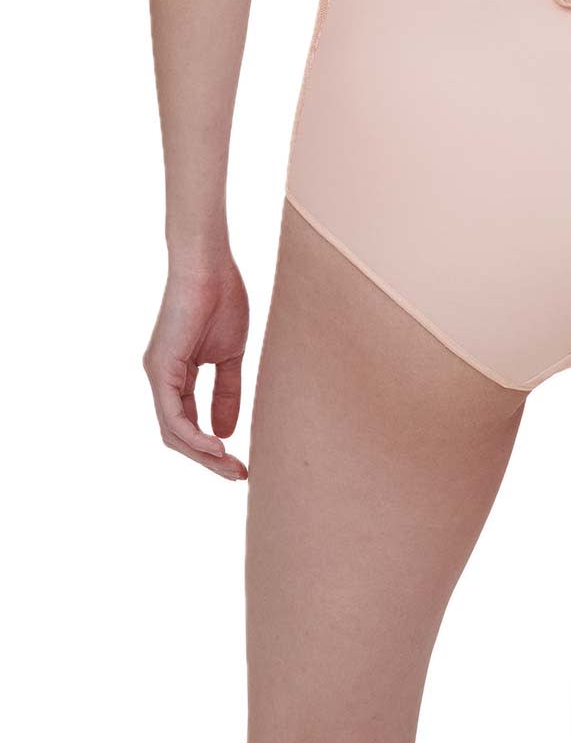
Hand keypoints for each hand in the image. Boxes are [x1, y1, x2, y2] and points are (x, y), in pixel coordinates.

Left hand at [143, 257, 249, 480]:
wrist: (210, 267)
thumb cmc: (222, 300)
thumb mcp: (230, 356)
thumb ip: (226, 393)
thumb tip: (228, 431)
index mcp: (176, 376)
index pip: (188, 425)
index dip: (213, 448)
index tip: (241, 464)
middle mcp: (161, 379)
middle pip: (178, 436)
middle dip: (209, 461)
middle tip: (239, 475)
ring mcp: (157, 375)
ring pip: (173, 432)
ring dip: (203, 455)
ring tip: (232, 467)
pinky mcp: (161, 369)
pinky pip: (172, 415)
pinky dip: (193, 436)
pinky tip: (217, 446)